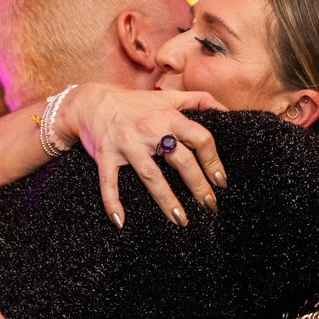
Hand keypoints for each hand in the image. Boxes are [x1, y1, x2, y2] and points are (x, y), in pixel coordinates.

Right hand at [56, 83, 227, 227]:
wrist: (92, 101)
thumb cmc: (135, 103)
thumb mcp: (168, 97)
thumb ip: (199, 100)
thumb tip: (226, 110)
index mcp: (168, 117)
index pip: (200, 138)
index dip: (213, 160)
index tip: (221, 181)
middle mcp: (149, 130)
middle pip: (180, 160)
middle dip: (198, 184)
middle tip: (210, 205)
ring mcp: (127, 144)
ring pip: (150, 175)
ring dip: (166, 200)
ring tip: (181, 220)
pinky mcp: (106, 156)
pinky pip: (109, 182)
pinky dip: (112, 201)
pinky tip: (120, 221)